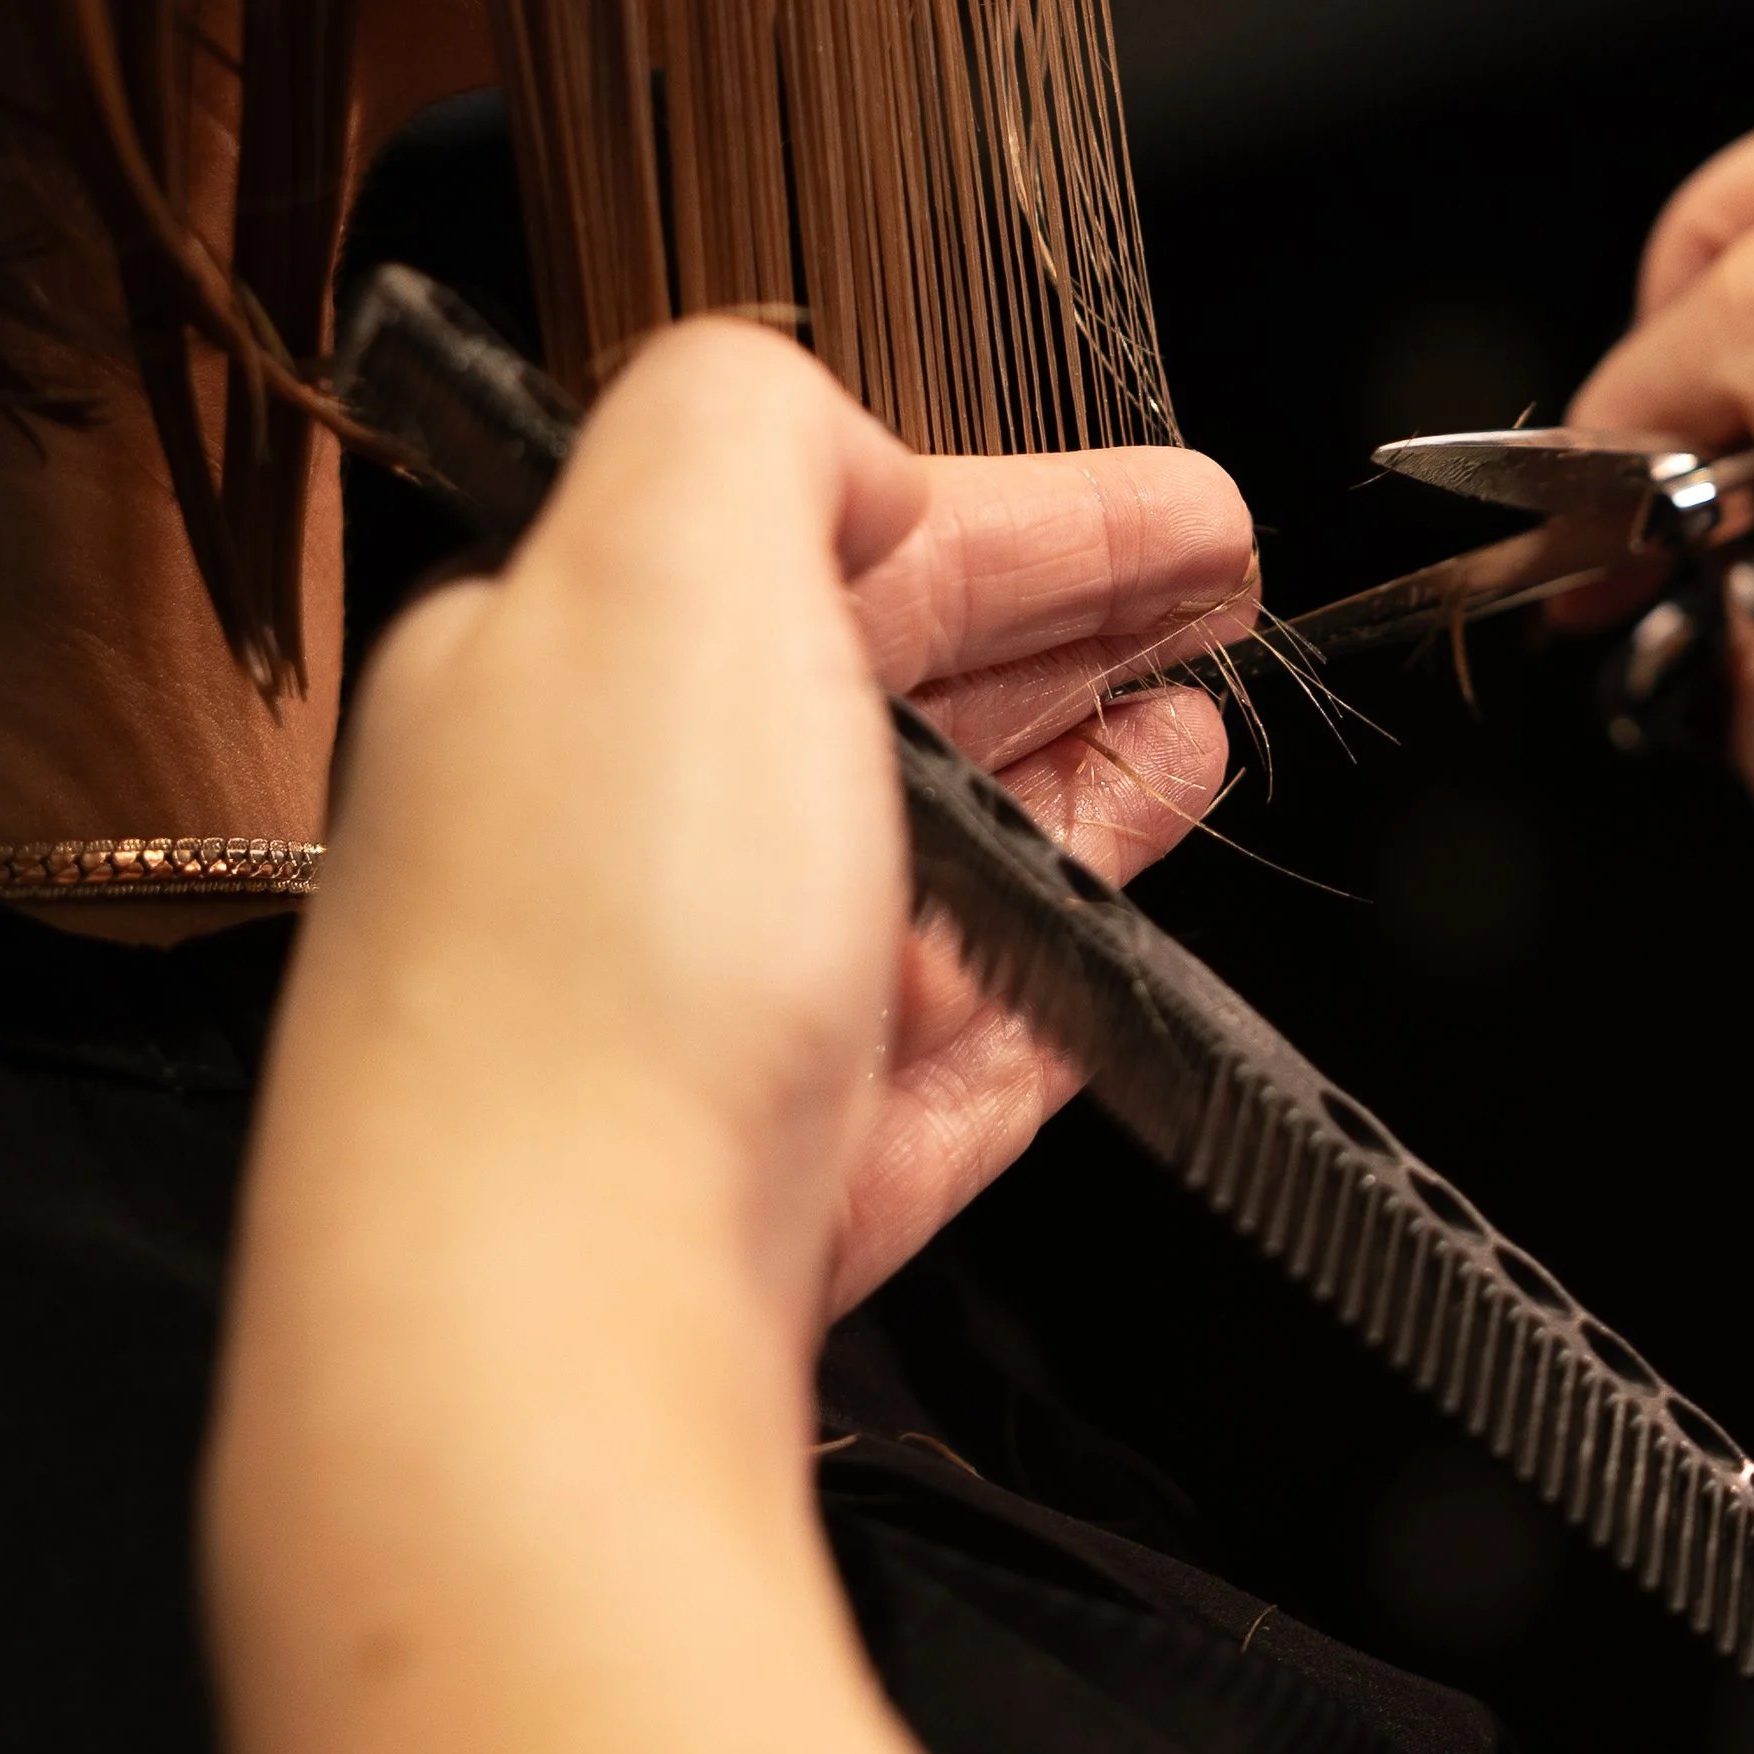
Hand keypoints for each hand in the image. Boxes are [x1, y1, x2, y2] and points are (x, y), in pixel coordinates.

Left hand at [215, 321, 1147, 1753]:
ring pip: (922, 862)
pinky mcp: (778, 1176)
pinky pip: (950, 1047)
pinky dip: (1054, 967)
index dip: (1023, 508)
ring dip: (1074, 778)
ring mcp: (698, 1016)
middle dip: (1059, 623)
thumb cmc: (584, 964)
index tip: (1174, 506)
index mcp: (566, 665)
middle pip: (879, 690)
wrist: (539, 1335)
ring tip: (1196, 733)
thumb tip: (844, 463)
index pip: (822, 536)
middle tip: (1213, 590)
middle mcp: (615, 833)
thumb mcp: (665, 553)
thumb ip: (753, 418)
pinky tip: (1127, 924)